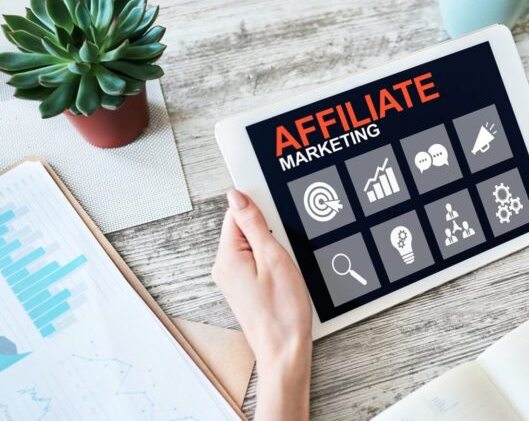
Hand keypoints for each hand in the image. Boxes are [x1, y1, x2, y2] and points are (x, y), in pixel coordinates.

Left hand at [212, 189, 311, 420]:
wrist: (284, 350)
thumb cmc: (282, 311)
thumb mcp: (274, 257)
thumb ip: (254, 223)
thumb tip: (237, 196)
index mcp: (226, 257)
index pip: (236, 214)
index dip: (261, 212)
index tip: (278, 222)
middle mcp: (224, 268)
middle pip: (244, 230)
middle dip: (269, 232)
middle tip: (285, 251)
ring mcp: (233, 280)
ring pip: (253, 247)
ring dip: (273, 249)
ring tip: (286, 267)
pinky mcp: (244, 289)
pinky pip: (257, 263)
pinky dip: (272, 263)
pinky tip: (284, 277)